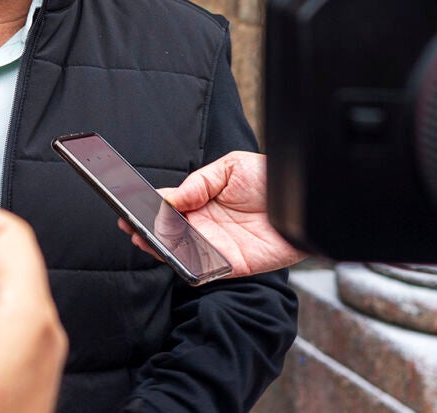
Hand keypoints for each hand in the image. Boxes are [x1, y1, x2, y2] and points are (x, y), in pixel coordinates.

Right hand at [124, 151, 305, 275]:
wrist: (306, 199)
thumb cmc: (272, 180)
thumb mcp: (231, 167)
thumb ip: (198, 182)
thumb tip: (170, 198)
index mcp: (204, 202)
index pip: (170, 208)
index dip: (149, 209)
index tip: (131, 207)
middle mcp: (207, 226)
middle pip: (169, 234)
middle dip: (147, 230)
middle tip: (130, 225)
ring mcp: (218, 248)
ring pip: (181, 254)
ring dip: (161, 248)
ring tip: (144, 238)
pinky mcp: (232, 266)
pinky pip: (205, 270)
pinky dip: (188, 266)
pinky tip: (174, 254)